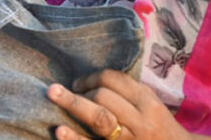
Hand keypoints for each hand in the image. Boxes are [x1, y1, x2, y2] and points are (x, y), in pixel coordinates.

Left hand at [48, 70, 200, 139]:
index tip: (79, 83)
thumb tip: (89, 79)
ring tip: (52, 94)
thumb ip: (126, 91)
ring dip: (73, 104)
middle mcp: (140, 121)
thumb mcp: (150, 104)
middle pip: (104, 97)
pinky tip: (59, 131)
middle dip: (80, 92)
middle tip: (62, 93)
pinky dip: (75, 138)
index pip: (114, 80)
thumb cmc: (158, 127)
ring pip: (99, 118)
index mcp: (147, 102)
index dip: (91, 78)